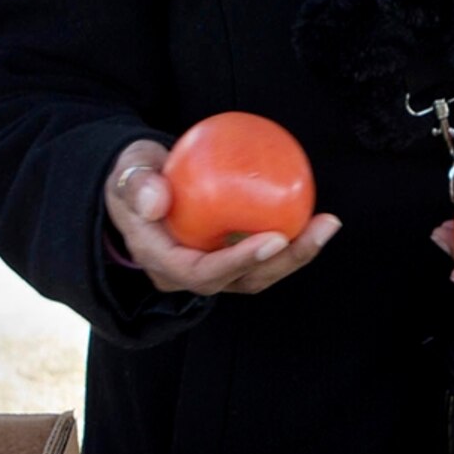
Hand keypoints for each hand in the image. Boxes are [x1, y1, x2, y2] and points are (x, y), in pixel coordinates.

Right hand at [104, 138, 340, 296]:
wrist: (139, 185)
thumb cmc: (133, 177)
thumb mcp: (126, 173)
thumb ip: (136, 183)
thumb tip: (156, 200)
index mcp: (162, 261)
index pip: (203, 273)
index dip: (241, 262)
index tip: (276, 238)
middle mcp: (190, 274)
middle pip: (244, 280)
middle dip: (285, 261)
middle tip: (319, 228)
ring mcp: (213, 267)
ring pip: (260, 272)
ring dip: (298, 253)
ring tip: (327, 224)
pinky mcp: (230, 255)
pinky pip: (264, 251)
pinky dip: (292, 238)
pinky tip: (316, 213)